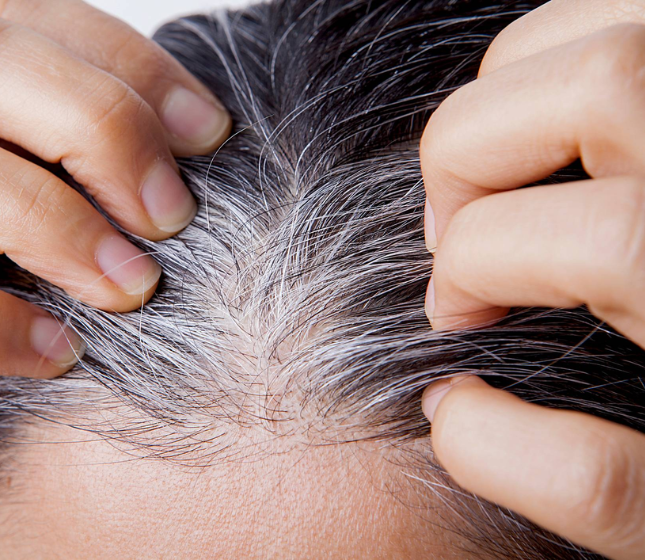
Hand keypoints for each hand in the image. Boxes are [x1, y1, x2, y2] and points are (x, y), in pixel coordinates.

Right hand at [0, 0, 229, 554]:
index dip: (128, 62)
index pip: (26, 22)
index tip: (210, 134)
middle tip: (172, 213)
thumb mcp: (55, 258)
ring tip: (132, 287)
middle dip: (94, 121)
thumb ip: (103, 206)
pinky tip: (61, 356)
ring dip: (45, 217)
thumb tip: (207, 179)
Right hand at [420, 1, 644, 557]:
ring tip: (507, 172)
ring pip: (595, 21)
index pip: (520, 234)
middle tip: (457, 234)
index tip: (458, 314)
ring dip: (513, 95)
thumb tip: (449, 409)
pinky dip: (570, 53)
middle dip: (463, 161)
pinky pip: (620, 13)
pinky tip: (569, 130)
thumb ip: (570, 476)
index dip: (457, 273)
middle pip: (574, 87)